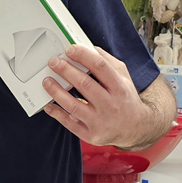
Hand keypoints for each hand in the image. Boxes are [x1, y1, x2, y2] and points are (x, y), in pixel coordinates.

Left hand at [42, 46, 174, 148]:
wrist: (135, 129)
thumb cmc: (125, 99)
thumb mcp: (124, 78)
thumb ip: (108, 62)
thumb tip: (89, 47)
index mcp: (119, 88)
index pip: (100, 67)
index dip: (83, 56)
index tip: (69, 49)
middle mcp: (110, 105)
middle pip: (85, 84)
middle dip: (66, 71)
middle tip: (53, 62)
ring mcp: (100, 122)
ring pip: (74, 105)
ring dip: (57, 92)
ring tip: (46, 81)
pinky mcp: (91, 135)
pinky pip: (70, 124)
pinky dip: (57, 113)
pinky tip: (48, 105)